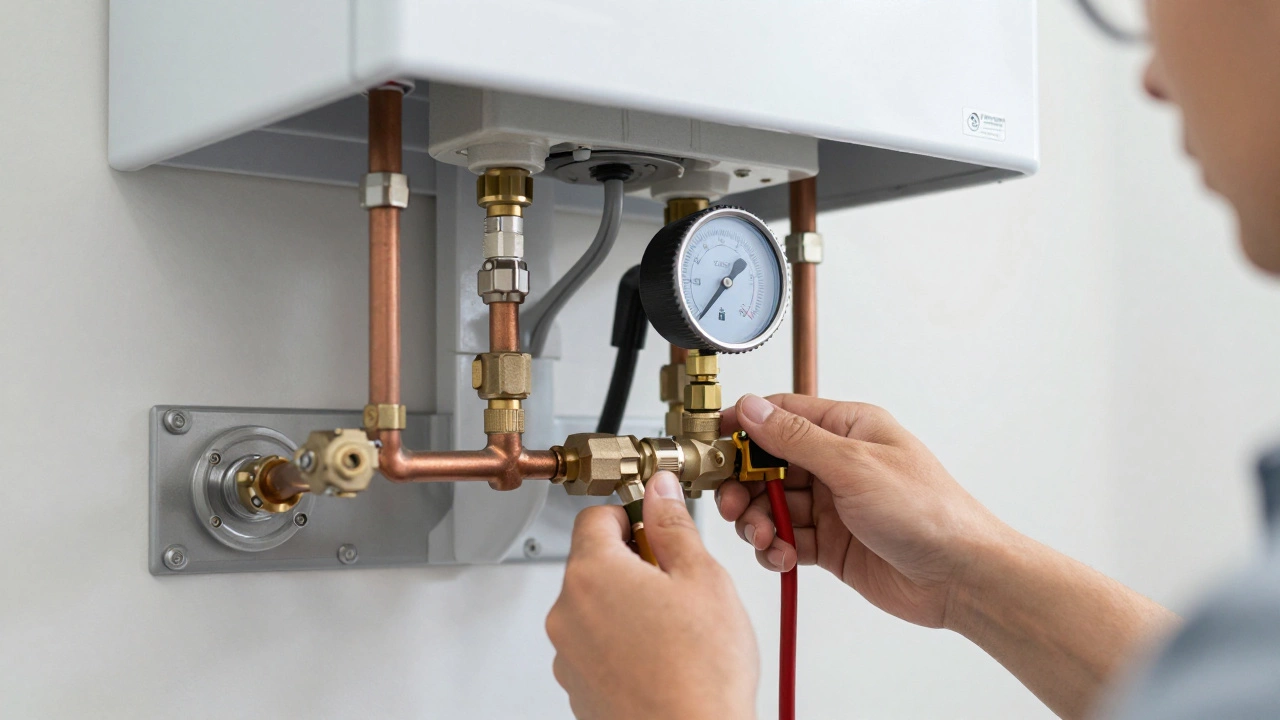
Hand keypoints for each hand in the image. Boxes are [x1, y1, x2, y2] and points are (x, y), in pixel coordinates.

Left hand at [547, 472, 758, 719]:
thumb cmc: (700, 674)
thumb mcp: (702, 578)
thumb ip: (674, 525)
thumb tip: (660, 491)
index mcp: (593, 574)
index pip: (597, 516)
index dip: (633, 515)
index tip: (658, 527)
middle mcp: (567, 612)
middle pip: (595, 564)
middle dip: (635, 565)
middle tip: (679, 585)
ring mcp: (568, 655)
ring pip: (596, 608)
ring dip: (628, 607)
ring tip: (675, 630)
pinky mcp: (577, 688)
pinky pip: (595, 648)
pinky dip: (622, 645)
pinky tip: (661, 659)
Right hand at [719, 394, 1011, 628]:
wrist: (960, 576)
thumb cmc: (928, 511)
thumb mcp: (854, 466)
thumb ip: (796, 438)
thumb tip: (753, 408)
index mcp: (848, 429)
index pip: (781, 416)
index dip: (743, 428)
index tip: (714, 445)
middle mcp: (837, 463)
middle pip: (768, 464)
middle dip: (744, 484)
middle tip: (734, 503)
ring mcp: (833, 505)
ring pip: (773, 505)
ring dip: (758, 520)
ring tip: (763, 536)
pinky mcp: (830, 543)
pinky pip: (786, 539)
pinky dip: (775, 548)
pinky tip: (781, 556)